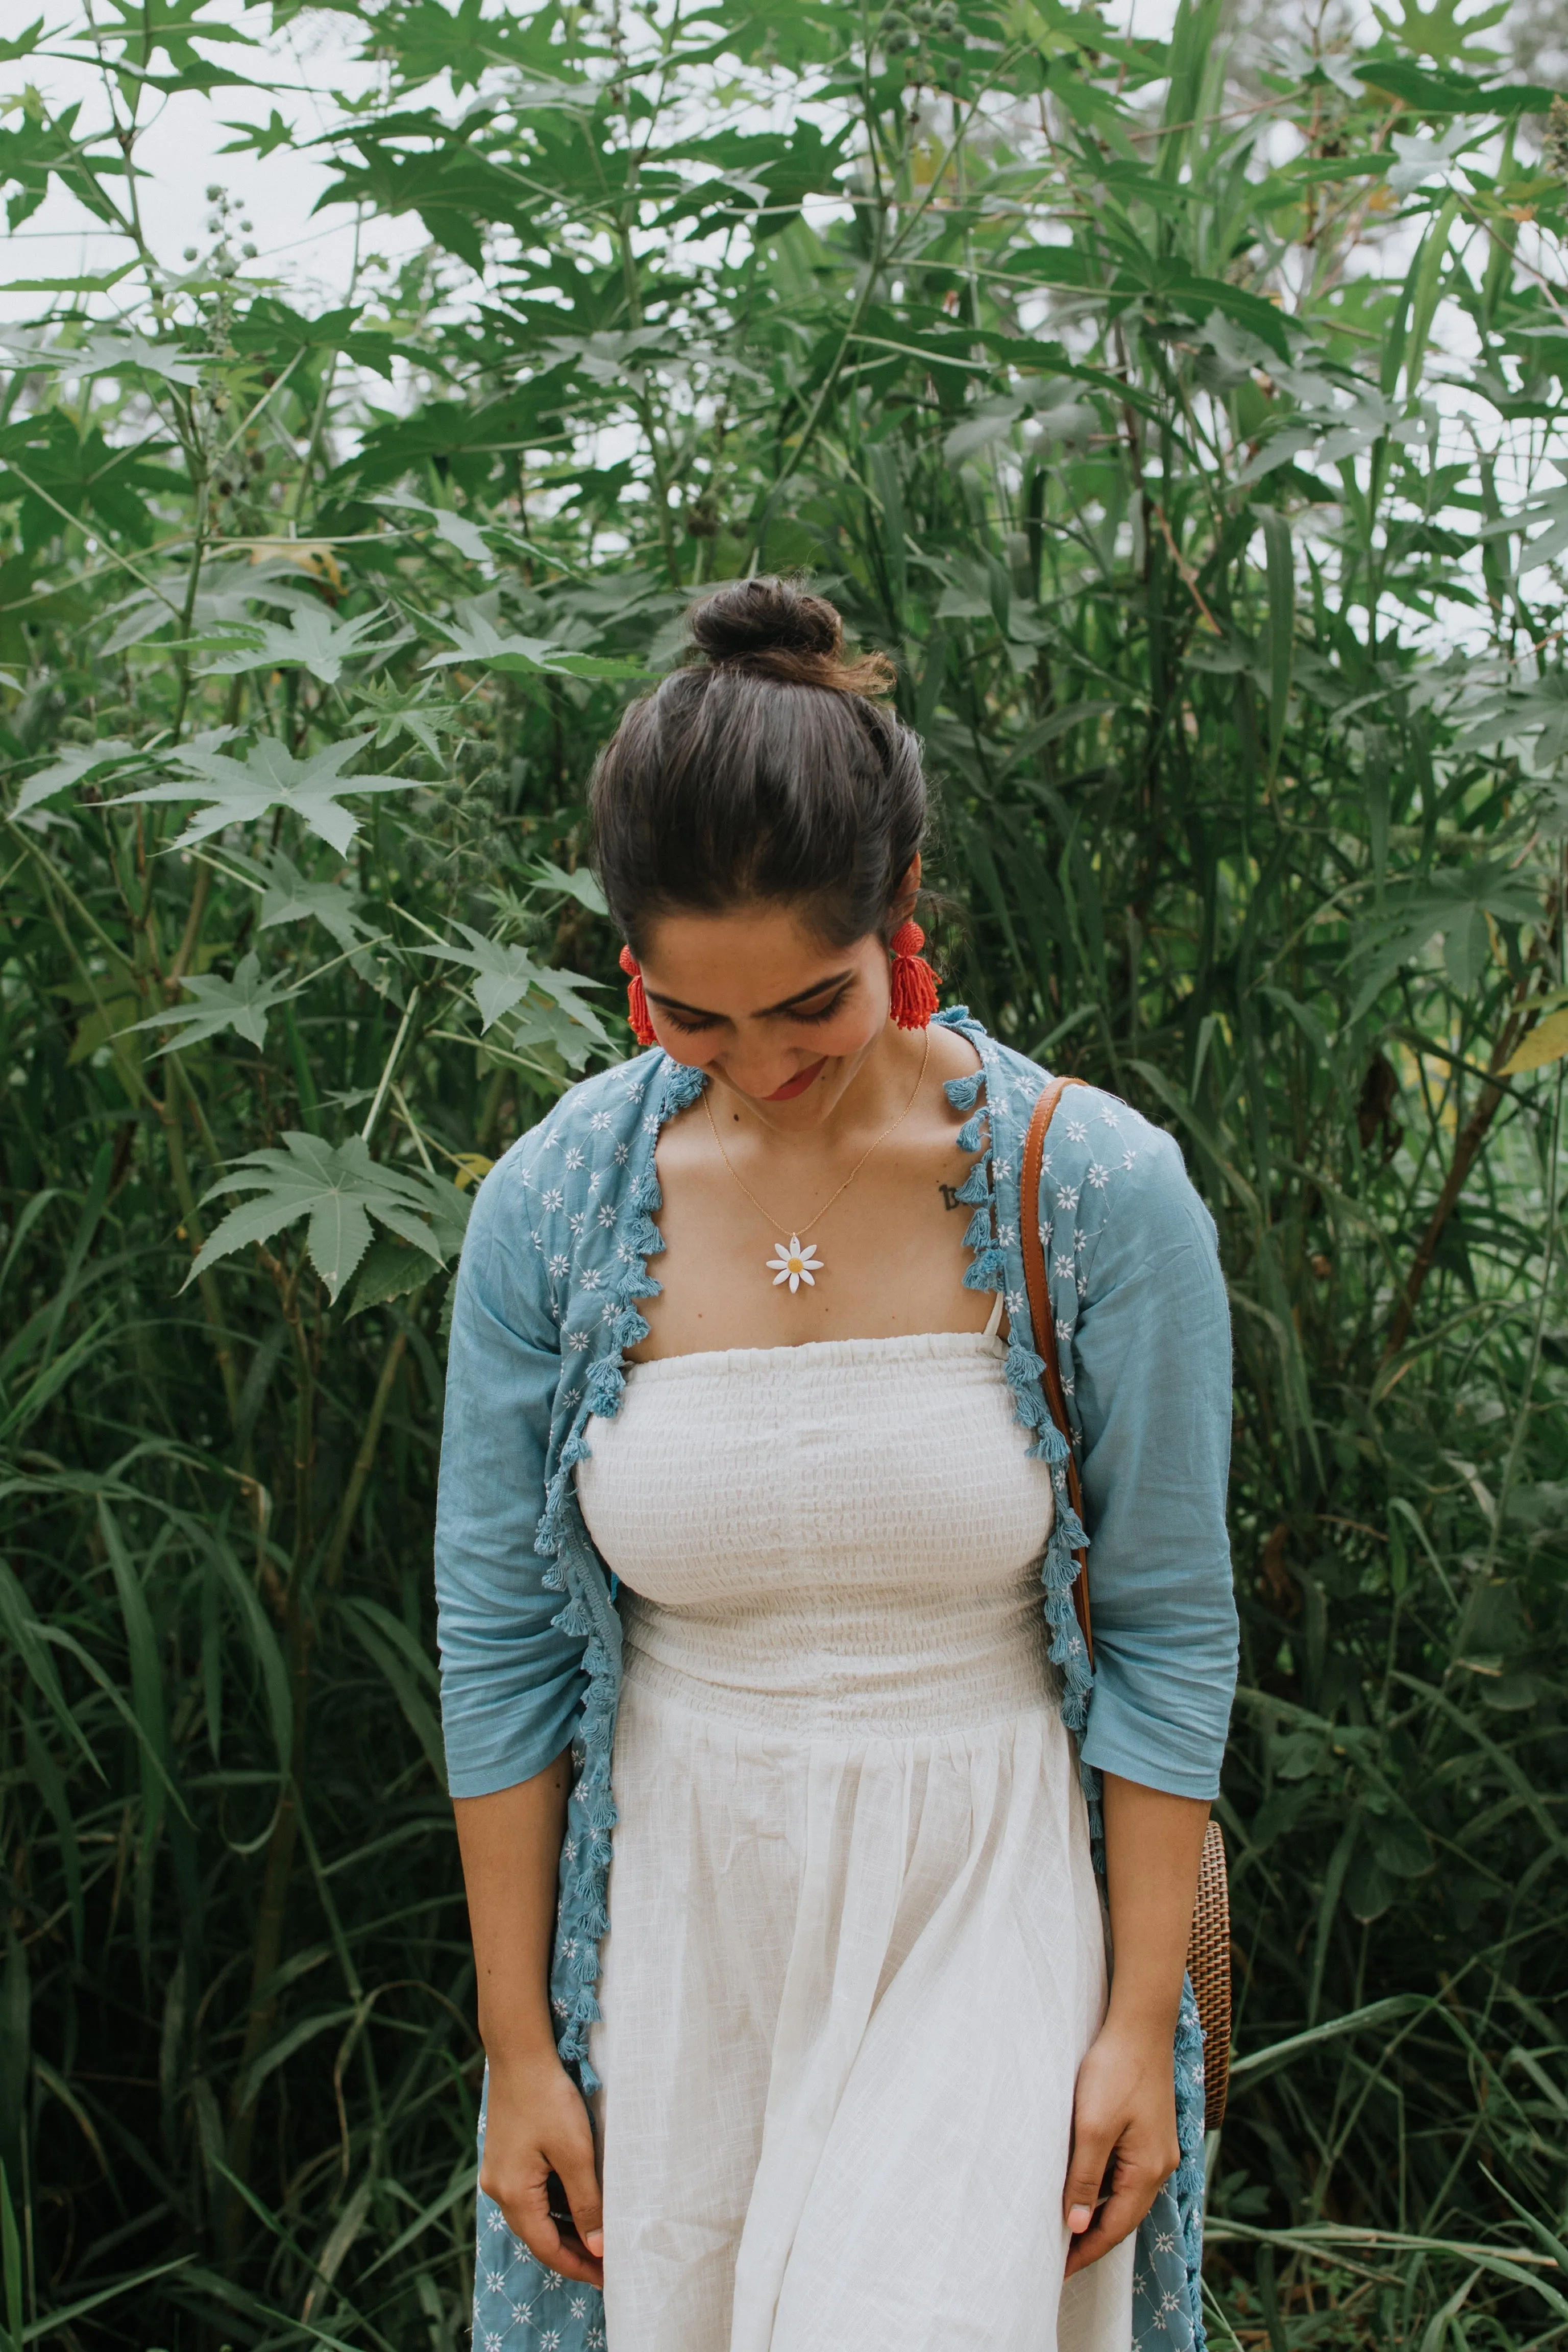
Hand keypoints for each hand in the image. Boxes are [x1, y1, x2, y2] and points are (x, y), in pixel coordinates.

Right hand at [479, 2047, 604, 2287]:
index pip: (547, 2248)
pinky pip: (530, 2194)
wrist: (519, 2053)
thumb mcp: (575, 2153)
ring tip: (597, 2239)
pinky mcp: (504, 2156)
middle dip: (573, 2252)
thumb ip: (586, 2204)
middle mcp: (498, 2189)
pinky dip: (554, 2206)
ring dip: (564, 2229)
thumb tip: (597, 2249)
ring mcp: (498, 2172)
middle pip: (538, 2236)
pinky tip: (577, 2204)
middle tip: (607, 2264)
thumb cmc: (549, 2099)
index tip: (608, 2279)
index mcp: (513, 2194)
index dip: (579, 2267)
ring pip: (535, 2215)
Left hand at [1062, 2018, 1180, 2275]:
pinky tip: (1080, 2184)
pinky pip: (1125, 2173)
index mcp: (1149, 2170)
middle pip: (1123, 2216)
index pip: (1115, 2228)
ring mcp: (1157, 2148)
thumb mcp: (1092, 2127)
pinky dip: (1102, 2187)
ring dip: (1095, 2212)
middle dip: (1091, 2238)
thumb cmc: (1115, 2071)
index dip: (1086, 2251)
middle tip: (1056, 2256)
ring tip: (1062, 2226)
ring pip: (1123, 2195)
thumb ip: (1084, 2178)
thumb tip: (1075, 2227)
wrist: (1139, 2024)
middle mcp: (1160, 2165)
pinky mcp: (1148, 2132)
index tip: (1059, 2271)